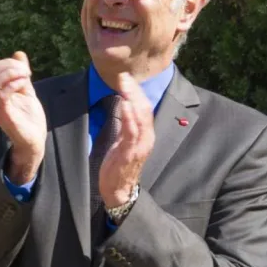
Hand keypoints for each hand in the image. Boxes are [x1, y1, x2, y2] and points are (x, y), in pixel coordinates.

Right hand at [0, 51, 46, 183]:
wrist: (33, 140)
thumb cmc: (28, 118)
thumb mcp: (26, 90)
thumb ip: (21, 74)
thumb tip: (18, 54)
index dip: (7, 63)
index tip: (25, 69)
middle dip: (9, 66)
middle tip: (26, 72)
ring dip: (12, 73)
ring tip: (27, 77)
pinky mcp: (4, 115)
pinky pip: (1, 95)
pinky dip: (14, 84)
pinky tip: (25, 84)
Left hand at [99, 73, 154, 207]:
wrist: (119, 190)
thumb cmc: (120, 165)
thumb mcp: (123, 141)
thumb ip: (125, 125)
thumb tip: (122, 106)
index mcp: (146, 134)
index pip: (144, 108)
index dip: (136, 92)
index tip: (126, 78)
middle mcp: (147, 137)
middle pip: (144, 108)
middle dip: (135, 91)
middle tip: (124, 76)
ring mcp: (140, 145)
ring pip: (140, 117)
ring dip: (131, 99)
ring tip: (124, 84)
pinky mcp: (130, 152)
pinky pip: (131, 131)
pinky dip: (128, 116)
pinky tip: (124, 103)